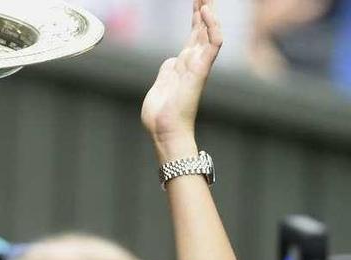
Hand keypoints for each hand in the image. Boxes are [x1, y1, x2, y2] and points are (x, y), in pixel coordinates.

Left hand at [141, 0, 221, 158]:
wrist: (164, 131)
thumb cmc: (161, 115)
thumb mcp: (161, 84)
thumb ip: (168, 70)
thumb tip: (171, 60)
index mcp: (184, 64)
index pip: (194, 34)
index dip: (196, 16)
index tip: (197, 0)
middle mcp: (194, 62)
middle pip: (202, 28)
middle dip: (204, 8)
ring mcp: (199, 65)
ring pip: (209, 32)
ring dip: (209, 12)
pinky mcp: (200, 71)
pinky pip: (212, 45)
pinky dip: (212, 27)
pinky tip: (207, 12)